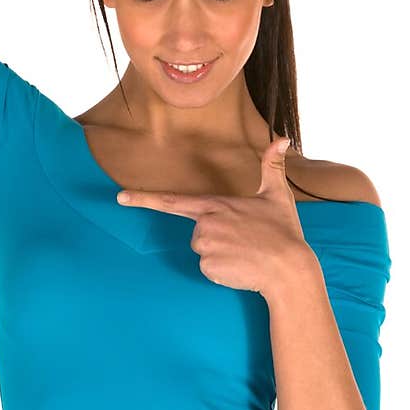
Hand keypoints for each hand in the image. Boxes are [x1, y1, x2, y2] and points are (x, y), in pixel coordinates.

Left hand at [115, 136, 311, 298]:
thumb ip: (271, 166)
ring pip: (203, 250)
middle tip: (245, 240)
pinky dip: (222, 271)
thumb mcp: (278, 195)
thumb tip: (281, 138)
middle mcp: (205, 223)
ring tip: (245, 253)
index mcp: (216, 204)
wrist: (290, 269)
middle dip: (217, 237)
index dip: (143, 199)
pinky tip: (241, 267)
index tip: (119, 197)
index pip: (172, 201)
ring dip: (220, 254)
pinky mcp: (208, 267)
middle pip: (197, 231)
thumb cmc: (284, 232)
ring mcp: (205, 246)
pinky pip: (208, 269)